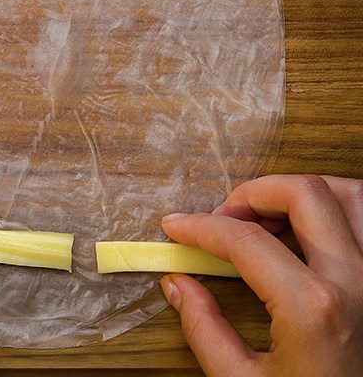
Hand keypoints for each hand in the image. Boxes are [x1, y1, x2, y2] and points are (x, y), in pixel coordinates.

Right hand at [160, 174, 362, 375]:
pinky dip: (338, 210)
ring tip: (271, 215)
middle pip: (303, 194)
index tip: (176, 227)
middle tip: (225, 216)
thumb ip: (204, 329)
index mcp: (312, 307)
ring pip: (350, 195)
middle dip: (253, 193)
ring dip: (304, 193)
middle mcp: (356, 281)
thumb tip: (178, 284)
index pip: (243, 237)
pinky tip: (309, 233)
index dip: (200, 226)